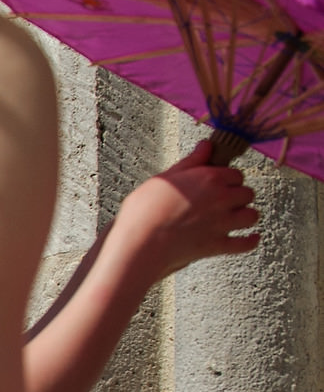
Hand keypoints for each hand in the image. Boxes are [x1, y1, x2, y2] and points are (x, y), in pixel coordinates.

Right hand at [109, 140, 258, 283]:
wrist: (140, 241)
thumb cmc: (145, 208)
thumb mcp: (165, 178)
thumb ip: (190, 162)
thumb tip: (206, 146)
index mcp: (210, 178)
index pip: (235, 174)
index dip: (227, 179)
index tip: (218, 184)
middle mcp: (222, 199)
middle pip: (247, 193)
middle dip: (239, 196)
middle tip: (225, 201)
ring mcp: (222, 223)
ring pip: (251, 216)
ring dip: (245, 216)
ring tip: (235, 218)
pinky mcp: (218, 245)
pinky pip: (245, 244)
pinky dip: (249, 241)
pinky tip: (251, 238)